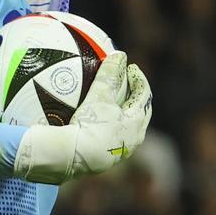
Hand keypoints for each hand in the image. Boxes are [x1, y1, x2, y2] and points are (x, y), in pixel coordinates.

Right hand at [13, 51, 151, 183]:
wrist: (72, 159)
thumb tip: (118, 55)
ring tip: (113, 105)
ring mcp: (120, 151)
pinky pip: (113, 139)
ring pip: (128, 129)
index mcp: (136, 122)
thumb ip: (109, 75)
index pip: (144, 95)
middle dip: (136, 98)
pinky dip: (110, 127)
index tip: (131, 68)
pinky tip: (96, 125)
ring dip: (123, 115)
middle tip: (129, 86)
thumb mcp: (99, 96)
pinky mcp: (106, 160)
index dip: (139, 79)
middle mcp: (133, 139)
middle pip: (140, 114)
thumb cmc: (90, 126)